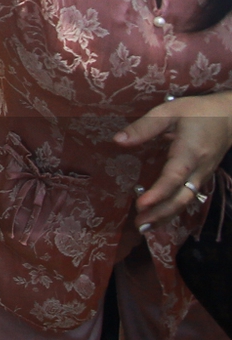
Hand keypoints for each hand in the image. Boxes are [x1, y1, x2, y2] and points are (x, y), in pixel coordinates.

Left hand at [117, 90, 231, 227]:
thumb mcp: (169, 111)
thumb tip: (118, 140)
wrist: (229, 117)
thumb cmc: (197, 112)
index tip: (141, 204)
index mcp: (190, 152)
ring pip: (185, 201)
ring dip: (166, 216)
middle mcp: (198, 169)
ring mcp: (202, 176)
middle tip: (138, 225)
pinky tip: (159, 218)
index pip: (173, 177)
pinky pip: (188, 198)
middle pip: (181, 198)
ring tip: (145, 228)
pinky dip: (174, 210)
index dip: (158, 193)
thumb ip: (144, 126)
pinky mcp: (201, 178)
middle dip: (160, 214)